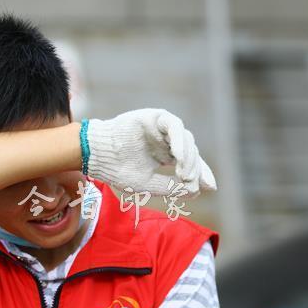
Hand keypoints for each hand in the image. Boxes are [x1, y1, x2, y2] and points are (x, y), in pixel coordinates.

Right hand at [84, 108, 216, 196]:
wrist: (97, 155)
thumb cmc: (118, 170)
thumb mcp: (148, 184)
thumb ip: (171, 187)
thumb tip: (195, 190)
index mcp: (165, 154)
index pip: (190, 162)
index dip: (202, 174)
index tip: (211, 188)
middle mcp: (166, 140)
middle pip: (191, 151)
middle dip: (194, 167)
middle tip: (188, 181)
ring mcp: (161, 128)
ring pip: (186, 138)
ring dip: (188, 156)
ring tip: (183, 173)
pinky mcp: (155, 117)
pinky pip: (174, 125)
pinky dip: (180, 140)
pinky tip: (178, 156)